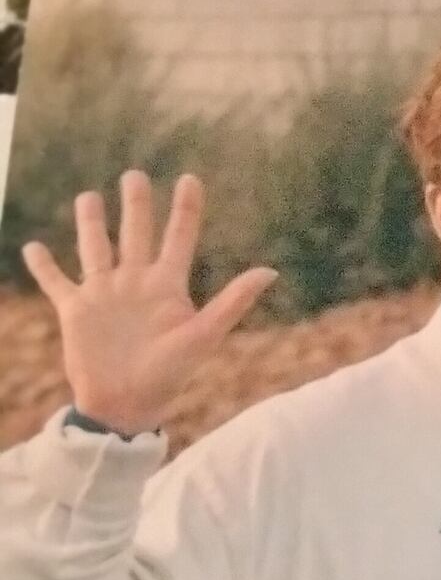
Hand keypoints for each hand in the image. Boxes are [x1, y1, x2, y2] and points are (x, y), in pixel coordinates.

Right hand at [21, 171, 277, 436]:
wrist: (127, 404)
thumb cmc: (169, 375)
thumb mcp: (204, 334)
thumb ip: (233, 302)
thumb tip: (271, 272)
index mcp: (167, 286)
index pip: (179, 237)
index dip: (185, 209)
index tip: (190, 178)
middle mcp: (136, 284)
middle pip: (136, 233)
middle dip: (136, 205)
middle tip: (135, 174)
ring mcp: (105, 295)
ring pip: (95, 248)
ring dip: (91, 223)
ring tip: (89, 196)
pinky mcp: (75, 310)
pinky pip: (56, 281)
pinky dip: (43, 266)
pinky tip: (32, 247)